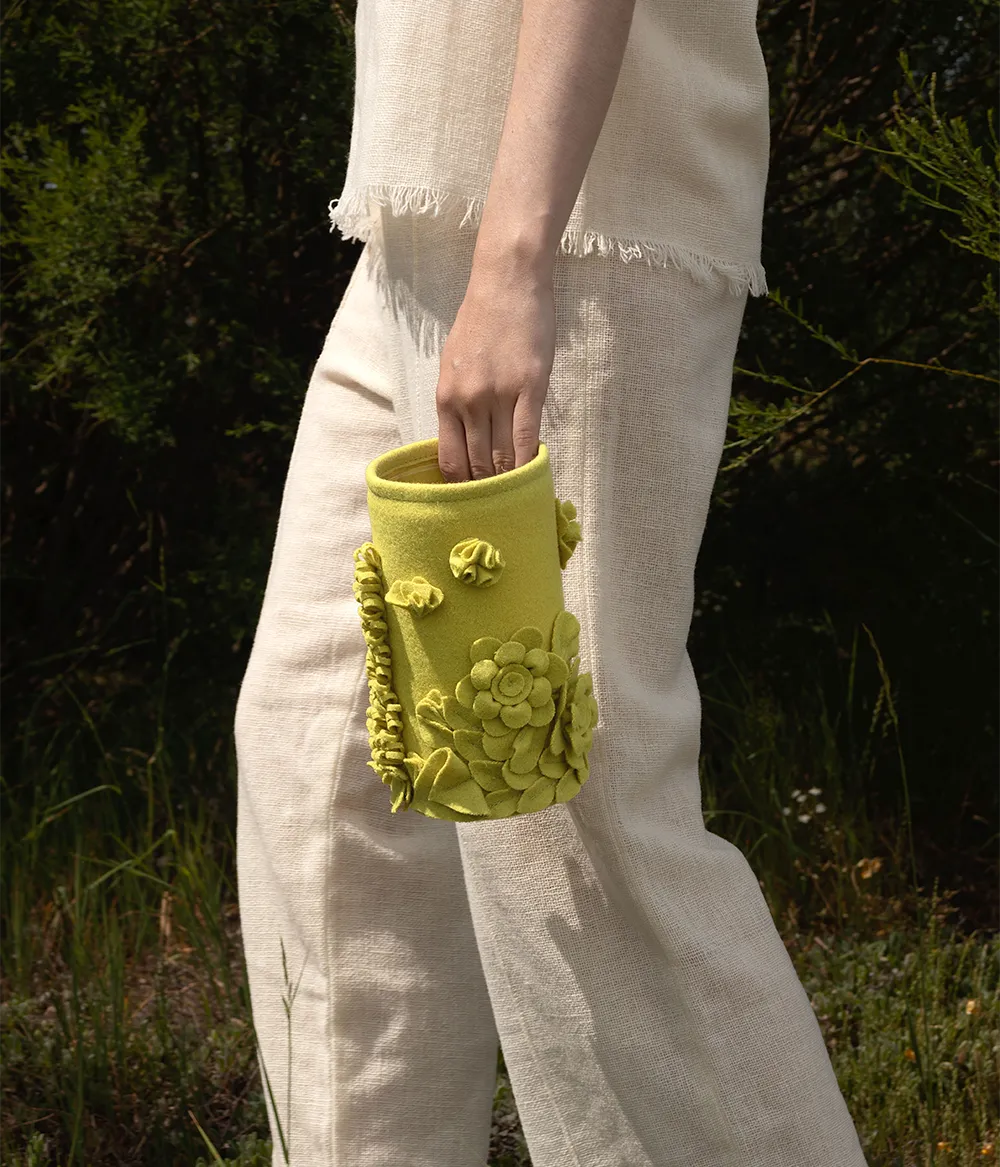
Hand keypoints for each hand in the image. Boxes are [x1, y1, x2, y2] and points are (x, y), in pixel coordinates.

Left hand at [435, 263, 555, 480]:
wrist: (506, 283)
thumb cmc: (480, 321)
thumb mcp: (453, 364)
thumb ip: (456, 404)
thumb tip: (465, 442)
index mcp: (445, 398)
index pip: (451, 459)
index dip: (461, 487)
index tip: (471, 501)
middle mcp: (468, 402)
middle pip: (478, 464)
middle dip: (487, 490)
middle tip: (498, 508)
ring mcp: (499, 396)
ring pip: (504, 456)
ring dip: (510, 480)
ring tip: (518, 496)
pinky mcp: (530, 388)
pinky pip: (528, 438)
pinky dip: (530, 461)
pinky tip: (534, 475)